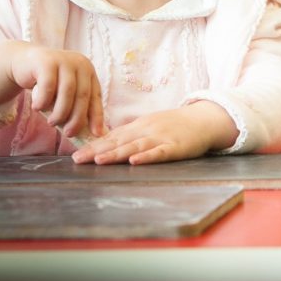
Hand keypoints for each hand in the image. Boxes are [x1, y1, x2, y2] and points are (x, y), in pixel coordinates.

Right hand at [0, 40, 105, 139]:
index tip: (96, 133)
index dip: (97, 116)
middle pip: (82, 95)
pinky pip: (48, 86)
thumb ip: (75, 105)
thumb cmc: (49, 82)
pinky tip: (38, 108)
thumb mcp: (65, 91)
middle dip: (77, 118)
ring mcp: (64, 61)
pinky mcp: (46, 62)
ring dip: (60, 112)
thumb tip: (88, 132)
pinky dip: (44, 101)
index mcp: (88, 71)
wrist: (26, 62)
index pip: (96, 96)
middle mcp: (80, 64)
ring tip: (52, 123)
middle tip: (69, 133)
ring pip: (67, 92)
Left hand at [72, 101, 237, 164]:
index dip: (94, 145)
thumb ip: (131, 134)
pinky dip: (147, 157)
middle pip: (119, 141)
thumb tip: (106, 143)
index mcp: (140, 125)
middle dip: (97, 151)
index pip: (113, 136)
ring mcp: (161, 138)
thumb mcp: (152, 125)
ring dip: (117, 153)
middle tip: (78, 160)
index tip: (75, 155)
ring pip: (135, 146)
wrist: (205, 119)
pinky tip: (135, 161)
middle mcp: (147, 130)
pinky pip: (160, 152)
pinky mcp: (176, 147)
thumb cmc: (176, 124)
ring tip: (99, 160)